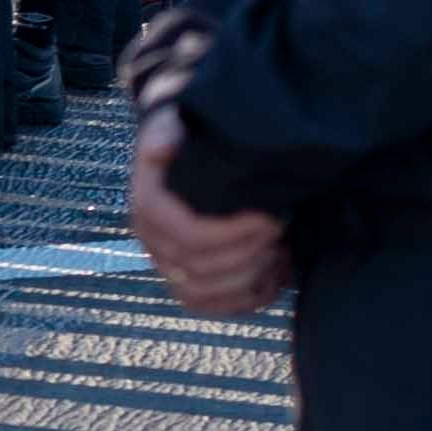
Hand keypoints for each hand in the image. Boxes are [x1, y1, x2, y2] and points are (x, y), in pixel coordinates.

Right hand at [128, 106, 289, 316]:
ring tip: (280, 250)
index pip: (190, 237)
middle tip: (282, 228)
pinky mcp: (189, 282)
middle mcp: (153, 243)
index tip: (270, 216)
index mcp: (149, 207)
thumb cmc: (188, 135)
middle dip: (250, 254)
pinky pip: (213, 307)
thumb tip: (164, 147)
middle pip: (201, 270)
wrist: (187, 150)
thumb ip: (168, 132)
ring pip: (204, 294)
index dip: (233, 234)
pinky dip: (249, 298)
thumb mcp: (176, 123)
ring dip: (249, 279)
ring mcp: (169, 266)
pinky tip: (276, 274)